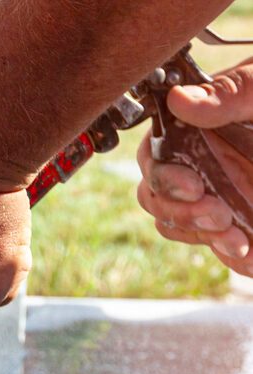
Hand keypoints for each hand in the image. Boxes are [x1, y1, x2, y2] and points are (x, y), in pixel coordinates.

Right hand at [136, 60, 252, 274]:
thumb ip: (231, 93)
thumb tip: (179, 99)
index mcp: (202, 126)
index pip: (155, 156)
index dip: (163, 175)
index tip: (192, 186)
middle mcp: (203, 160)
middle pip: (156, 196)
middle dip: (181, 212)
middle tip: (218, 214)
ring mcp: (219, 192)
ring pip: (178, 224)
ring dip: (201, 234)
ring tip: (236, 237)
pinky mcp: (239, 219)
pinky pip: (217, 244)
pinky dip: (230, 254)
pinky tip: (249, 253)